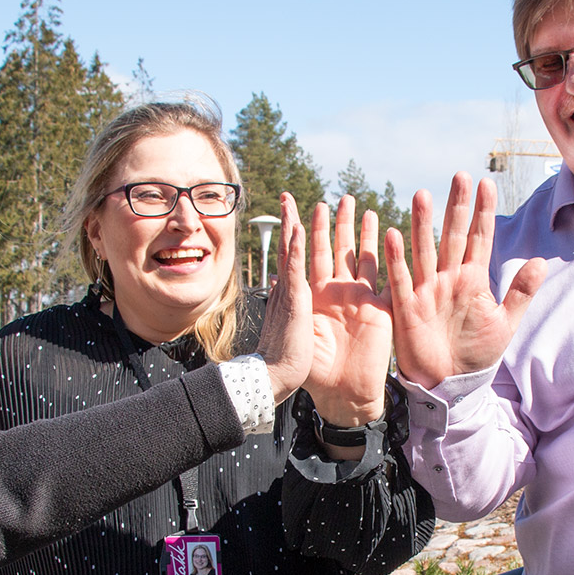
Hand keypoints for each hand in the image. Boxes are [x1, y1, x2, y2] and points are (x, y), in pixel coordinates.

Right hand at [254, 201, 310, 404]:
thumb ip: (287, 306)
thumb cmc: (287, 359)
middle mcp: (288, 289)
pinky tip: (297, 228)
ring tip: (292, 200)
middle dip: (289, 221)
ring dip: (293, 224)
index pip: (291, 260)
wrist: (276, 377)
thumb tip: (277, 290)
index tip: (293, 217)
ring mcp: (289, 293)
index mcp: (291, 296)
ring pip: (290, 251)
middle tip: (287, 197)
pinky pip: (295, 269)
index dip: (292, 237)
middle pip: (288, 248)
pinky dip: (295, 248)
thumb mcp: (291, 326)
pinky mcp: (293, 301)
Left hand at [306, 195, 392, 424]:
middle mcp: (338, 291)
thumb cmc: (311, 366)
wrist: (337, 392)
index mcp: (316, 292)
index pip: (312, 251)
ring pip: (366, 259)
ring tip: (369, 211)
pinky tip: (399, 242)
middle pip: (341, 248)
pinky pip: (391, 282)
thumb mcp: (298, 324)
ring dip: (368, 236)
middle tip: (343, 197)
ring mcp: (361, 300)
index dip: (311, 227)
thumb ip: (294, 293)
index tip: (311, 203)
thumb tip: (279, 268)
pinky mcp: (381, 312)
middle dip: (342, 223)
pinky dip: (396, 263)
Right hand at [384, 172, 544, 389]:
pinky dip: (397, 259)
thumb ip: (521, 292)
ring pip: (425, 250)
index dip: (483, 212)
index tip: (487, 183)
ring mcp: (427, 291)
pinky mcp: (408, 308)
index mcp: (473, 279)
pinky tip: (393, 234)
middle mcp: (448, 278)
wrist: (451, 384)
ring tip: (423, 194)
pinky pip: (401, 280)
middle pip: (453, 235)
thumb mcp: (505, 323)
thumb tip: (541, 261)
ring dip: (423, 224)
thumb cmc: (477, 354)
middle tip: (460, 176)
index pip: (480, 238)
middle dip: (456, 207)